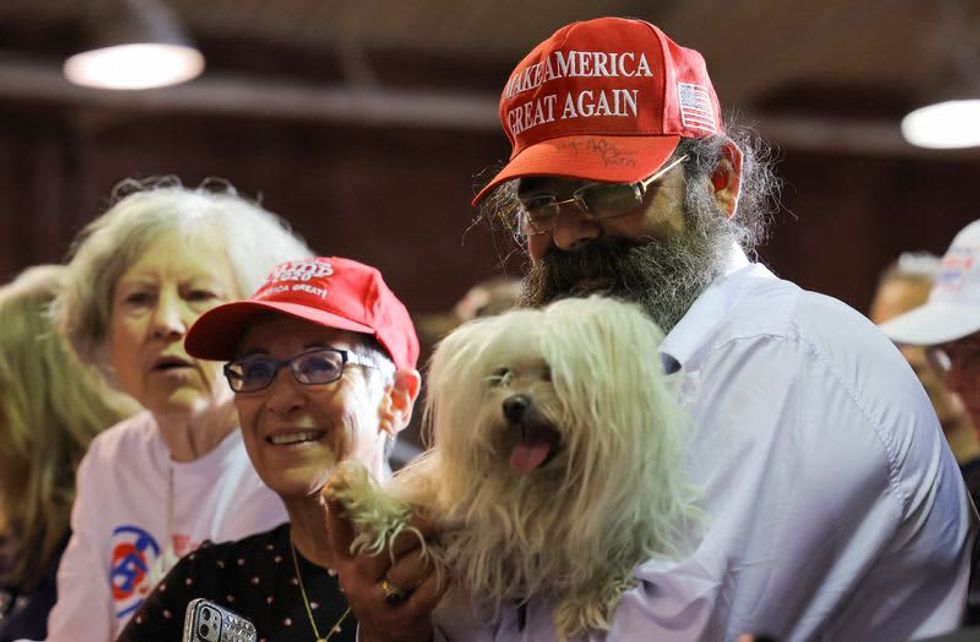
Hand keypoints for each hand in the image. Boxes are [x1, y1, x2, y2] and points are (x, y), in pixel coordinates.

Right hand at [325, 493, 445, 641]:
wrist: (388, 637)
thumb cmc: (384, 585)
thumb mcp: (371, 563)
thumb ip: (378, 534)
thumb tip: (405, 491)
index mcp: (346, 560)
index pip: (338, 531)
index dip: (336, 508)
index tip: (335, 483)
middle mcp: (356, 579)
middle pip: (384, 546)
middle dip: (414, 529)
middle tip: (434, 518)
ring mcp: (376, 601)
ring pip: (410, 566)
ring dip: (430, 554)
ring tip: (442, 546)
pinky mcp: (401, 617)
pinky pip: (429, 588)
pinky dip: (443, 575)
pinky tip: (446, 570)